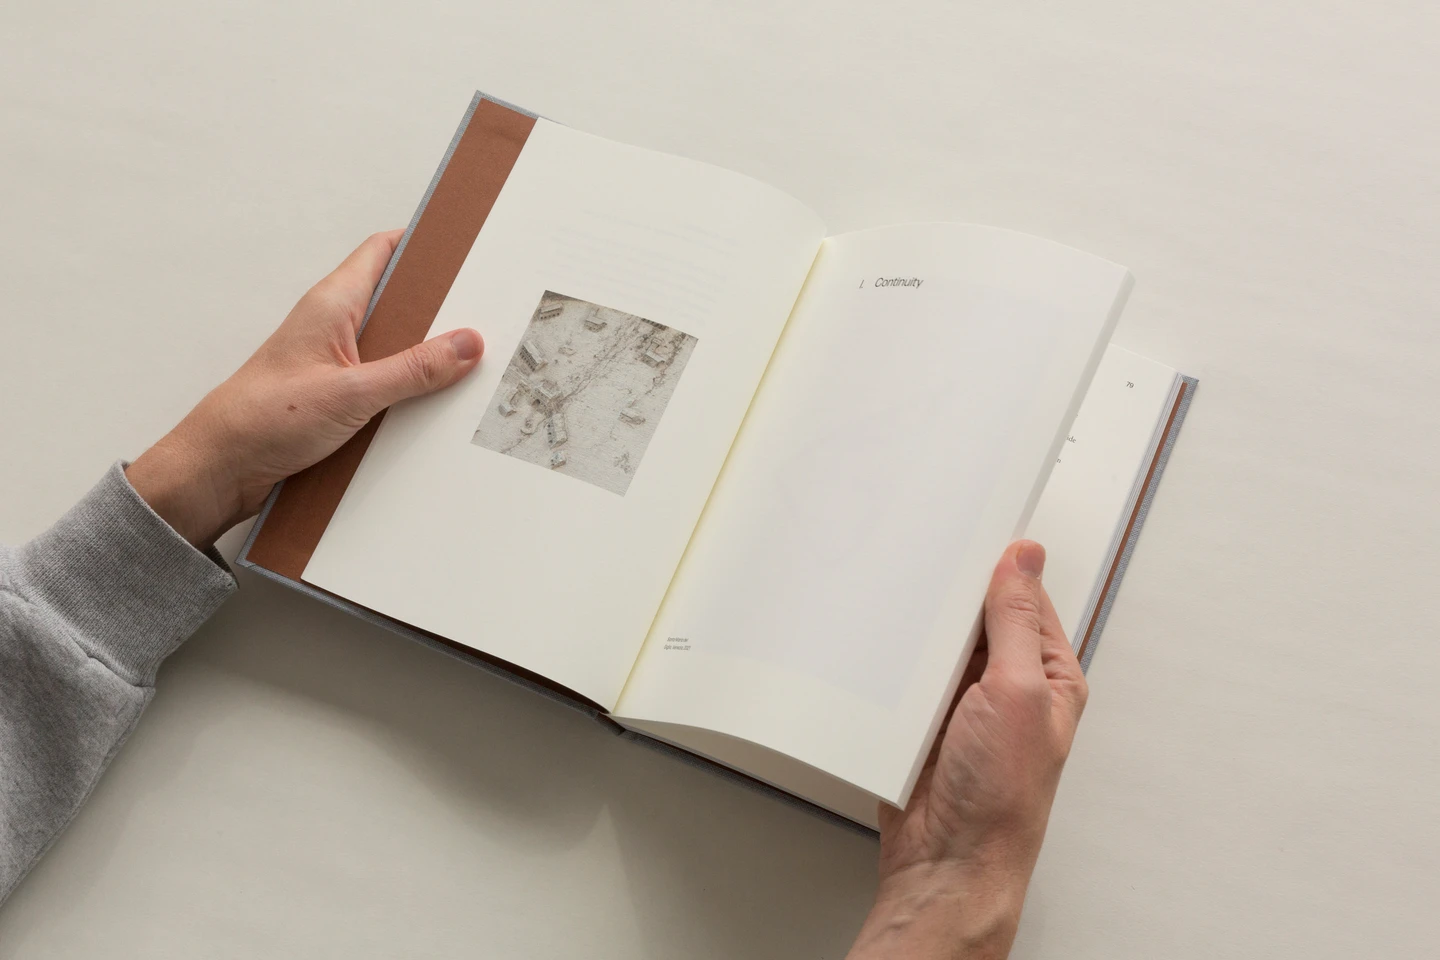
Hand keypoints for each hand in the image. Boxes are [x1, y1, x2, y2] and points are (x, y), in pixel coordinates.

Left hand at [126, 230, 483, 546]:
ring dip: (426, 357)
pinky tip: (433, 405)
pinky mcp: (338, 394)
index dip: (425, 245)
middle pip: (400, 301)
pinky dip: (410, 389)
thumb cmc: (262, 418)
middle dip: (440, 308)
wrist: (221, 468)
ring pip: (396, 346)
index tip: (466, 248)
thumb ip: (413, 369)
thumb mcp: (352, 393)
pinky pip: (386, 381)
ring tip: (467, 366)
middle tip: (483, 314)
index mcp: (333, 304)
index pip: (384, 251)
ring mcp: (337, 361)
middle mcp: (335, 326)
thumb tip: (466, 343)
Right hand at [848, 541, 1087, 959]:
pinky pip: (906, 674)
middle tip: (923, 557)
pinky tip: (881, 645)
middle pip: (976, 617)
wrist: (948, 862)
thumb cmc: (1000, 798)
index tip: (968, 529)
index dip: (998, 564)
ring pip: (937, 643)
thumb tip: (1025, 557)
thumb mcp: (1019, 692)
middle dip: (951, 596)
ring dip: (919, 630)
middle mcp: (1008, 686)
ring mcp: (964, 704)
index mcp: (1048, 675)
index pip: (1024, 598)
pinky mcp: (924, 720)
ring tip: (898, 600)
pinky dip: (893, 661)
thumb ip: (1017, 622)